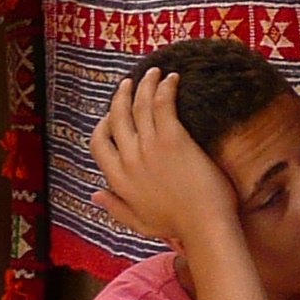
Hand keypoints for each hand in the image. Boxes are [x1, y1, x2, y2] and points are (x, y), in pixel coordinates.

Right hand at [89, 69, 235, 247]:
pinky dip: (165, 88)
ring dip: (145, 84)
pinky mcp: (173, 139)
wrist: (204, 226)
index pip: (98, 143)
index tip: (111, 115)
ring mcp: (150, 147)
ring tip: (152, 72)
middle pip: (117, 117)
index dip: (103, 124)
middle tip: (130, 82)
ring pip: (140, 105)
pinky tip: (172, 79)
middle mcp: (128, 158)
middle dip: (122, 96)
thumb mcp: (137, 221)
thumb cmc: (176, 226)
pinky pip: (163, 104)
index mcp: (117, 179)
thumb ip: (114, 206)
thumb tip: (94, 194)